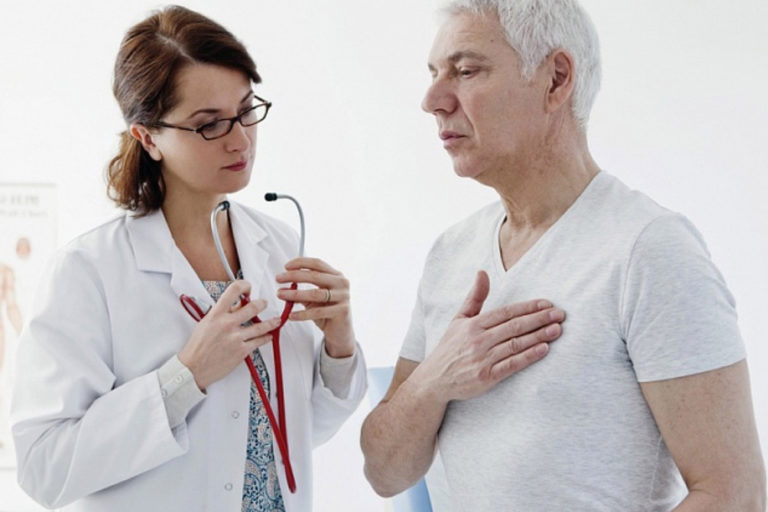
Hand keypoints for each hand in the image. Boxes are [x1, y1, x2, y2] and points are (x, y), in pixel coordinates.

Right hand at [178, 280, 281, 390]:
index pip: (233, 290)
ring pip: (261, 326)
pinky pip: (259, 341)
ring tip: (276, 320)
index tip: (248, 288)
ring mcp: (236, 338)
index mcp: (216, 314)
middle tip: (264, 303)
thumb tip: (237, 305)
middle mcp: (227, 324)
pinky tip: (268, 336)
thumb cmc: (197, 346)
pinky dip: (266, 338)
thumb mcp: (205, 323)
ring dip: (271, 322)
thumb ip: (222, 312)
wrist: (193, 368)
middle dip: (262, 303)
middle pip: (253, 307)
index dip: (244, 285)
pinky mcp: (241, 351)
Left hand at [276, 257, 355, 357]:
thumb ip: (300, 291)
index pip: (317, 263)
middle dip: (294, 276)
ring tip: (281, 295)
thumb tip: (282, 286)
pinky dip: (302, 314)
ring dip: (295, 294)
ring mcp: (343, 296)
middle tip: (279, 279)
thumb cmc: (326, 312)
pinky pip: (318, 312)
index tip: (286, 267)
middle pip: (315, 276)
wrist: (340, 331)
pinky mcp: (342, 311)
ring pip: (315, 294)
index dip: (301, 263)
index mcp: (336, 275)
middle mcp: (341, 283)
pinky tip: (291, 315)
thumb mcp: (312, 299)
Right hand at [411, 270, 564, 403]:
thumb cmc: (450, 347)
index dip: (528, 307)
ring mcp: (482, 359)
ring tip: (557, 330)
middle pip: (514, 327)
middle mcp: (478, 340)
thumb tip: (482, 272)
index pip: (506, 312)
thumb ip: (475, 297)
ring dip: (539, 336)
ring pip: (516, 344)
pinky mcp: (486, 377)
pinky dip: (528, 357)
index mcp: (473, 324)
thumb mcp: (459, 319)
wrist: (435, 380)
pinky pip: (512, 365)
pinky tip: (544, 349)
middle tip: (560, 314)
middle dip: (539, 319)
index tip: (547, 303)